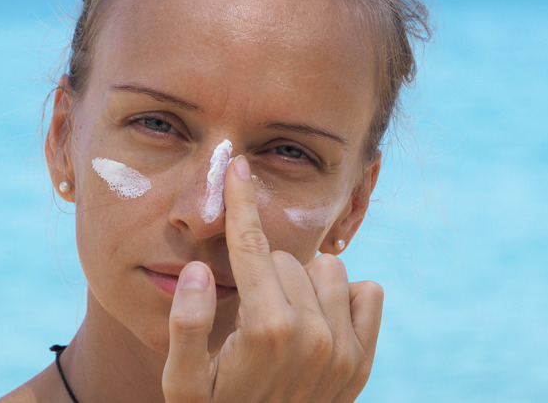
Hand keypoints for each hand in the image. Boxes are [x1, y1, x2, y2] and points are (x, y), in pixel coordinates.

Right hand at [163, 155, 383, 401]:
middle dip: (264, 274)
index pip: (252, 249)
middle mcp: (313, 335)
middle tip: (249, 312)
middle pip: (287, 260)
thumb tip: (200, 269)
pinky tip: (318, 324)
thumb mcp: (180, 385)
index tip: (239, 166)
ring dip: (302, 284)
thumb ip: (185, 325)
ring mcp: (343, 349)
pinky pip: (367, 292)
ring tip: (281, 320)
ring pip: (327, 270)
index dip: (240, 205)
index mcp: (265, 330)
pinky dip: (343, 298)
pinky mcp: (362, 361)